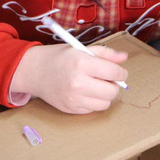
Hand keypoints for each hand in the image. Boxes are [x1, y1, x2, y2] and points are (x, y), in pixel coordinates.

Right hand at [11, 44, 128, 113]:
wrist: (35, 71)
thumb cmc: (60, 58)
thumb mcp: (82, 49)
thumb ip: (105, 54)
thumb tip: (124, 57)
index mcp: (82, 63)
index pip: (114, 73)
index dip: (121, 72)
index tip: (119, 72)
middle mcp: (78, 82)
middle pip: (112, 91)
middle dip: (114, 85)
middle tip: (107, 79)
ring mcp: (74, 98)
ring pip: (105, 103)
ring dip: (105, 95)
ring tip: (96, 85)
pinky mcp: (71, 109)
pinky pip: (93, 109)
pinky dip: (93, 102)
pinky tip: (85, 92)